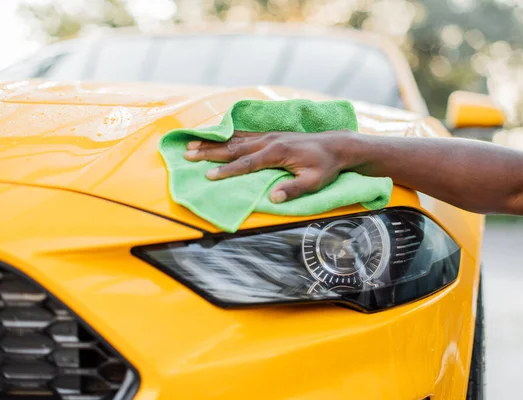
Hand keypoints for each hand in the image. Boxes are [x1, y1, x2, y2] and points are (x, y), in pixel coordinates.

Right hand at [183, 130, 357, 202]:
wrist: (335, 145)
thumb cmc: (325, 166)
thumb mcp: (314, 181)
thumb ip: (293, 189)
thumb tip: (273, 199)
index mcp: (277, 152)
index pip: (246, 163)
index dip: (227, 170)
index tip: (209, 175)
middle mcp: (268, 141)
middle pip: (233, 147)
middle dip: (209, 152)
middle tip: (187, 155)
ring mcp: (268, 135)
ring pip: (235, 138)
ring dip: (213, 142)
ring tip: (192, 144)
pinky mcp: (269, 135)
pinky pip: (243, 134)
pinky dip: (226, 135)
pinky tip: (214, 136)